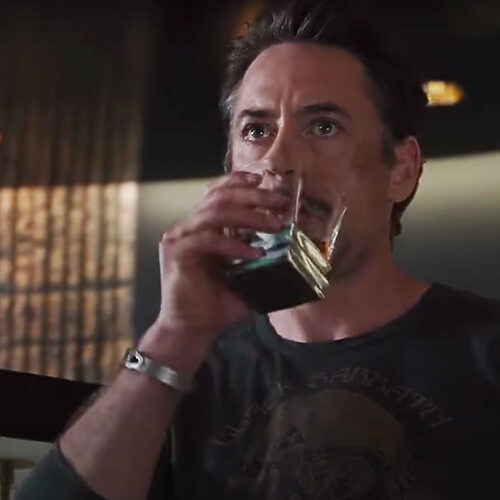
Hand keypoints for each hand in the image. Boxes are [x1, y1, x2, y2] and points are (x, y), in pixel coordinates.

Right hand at [138, 171, 287, 365]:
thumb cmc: (218, 303)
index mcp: (201, 227)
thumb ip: (260, 256)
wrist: (193, 329)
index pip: (217, 193)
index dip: (239, 181)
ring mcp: (180, 238)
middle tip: (278, 202)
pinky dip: (233, 245)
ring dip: (248, 216)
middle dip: (252, 196)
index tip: (263, 180)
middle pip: (219, 197)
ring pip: (214, 213)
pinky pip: (208, 240)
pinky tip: (253, 253)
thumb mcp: (245, 275)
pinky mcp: (177, 253)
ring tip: (274, 225)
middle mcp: (188, 227)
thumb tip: (294, 247)